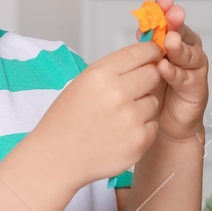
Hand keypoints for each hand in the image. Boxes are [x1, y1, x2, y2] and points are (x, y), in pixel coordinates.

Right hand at [30, 41, 163, 188]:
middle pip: (153, 75)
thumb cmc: (67, 120)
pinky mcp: (139, 141)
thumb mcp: (83, 82)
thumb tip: (147, 56)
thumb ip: (114, 69)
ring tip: (117, 118)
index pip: (140, 52)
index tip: (154, 55)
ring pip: (154, 102)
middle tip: (131, 91)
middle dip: (147, 80)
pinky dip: (141, 130)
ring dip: (142, 108)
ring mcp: (130, 119)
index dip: (151, 52)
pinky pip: (153, 126)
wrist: (57, 158)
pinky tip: (119, 134)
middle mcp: (117, 94)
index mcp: (100, 75)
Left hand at [147, 0, 207, 143]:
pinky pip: (186, 78)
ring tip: (169, 41)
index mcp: (173, 42)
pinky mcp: (196, 88)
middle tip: (172, 15)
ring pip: (189, 54)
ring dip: (178, 46)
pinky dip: (175, 72)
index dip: (166, 10)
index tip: (163, 0)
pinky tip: (165, 68)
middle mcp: (186, 52)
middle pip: (183, 33)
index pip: (170, 22)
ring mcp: (194, 69)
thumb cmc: (156, 92)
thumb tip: (142, 27)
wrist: (165, 124)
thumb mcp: (146, 64)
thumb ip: (146, 46)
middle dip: (177, 22)